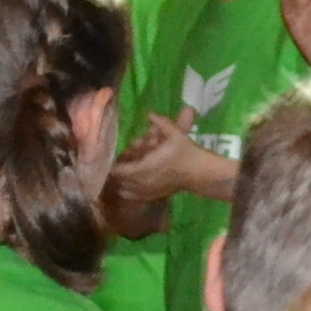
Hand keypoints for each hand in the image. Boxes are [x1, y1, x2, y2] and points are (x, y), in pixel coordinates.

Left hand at [114, 114, 235, 207]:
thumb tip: (148, 113)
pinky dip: (126, 190)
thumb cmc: (187, 153)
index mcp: (144, 167)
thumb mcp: (176, 134)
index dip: (112, 163)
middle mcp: (142, 182)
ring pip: (122, 188)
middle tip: (121, 160)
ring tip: (125, 171)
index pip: (118, 170)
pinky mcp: (151, 197)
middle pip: (118, 179)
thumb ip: (161, 123)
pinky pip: (131, 196)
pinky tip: (130, 183)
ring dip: (121, 180)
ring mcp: (146, 191)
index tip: (111, 156)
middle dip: (117, 170)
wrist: (200, 173)